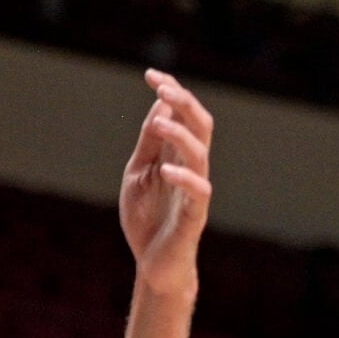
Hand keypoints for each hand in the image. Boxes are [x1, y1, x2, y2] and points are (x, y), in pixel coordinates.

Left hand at [119, 70, 213, 296]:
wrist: (153, 263)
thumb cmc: (147, 217)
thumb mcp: (138, 174)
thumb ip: (149, 143)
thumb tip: (158, 104)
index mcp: (177, 155)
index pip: (182, 116)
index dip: (171, 93)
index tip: (151, 74)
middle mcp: (191, 167)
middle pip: (200, 127)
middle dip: (184, 103)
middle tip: (163, 86)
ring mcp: (195, 191)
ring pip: (200, 154)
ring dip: (179, 135)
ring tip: (156, 121)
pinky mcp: (194, 216)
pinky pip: (198, 193)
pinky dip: (184, 178)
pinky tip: (166, 169)